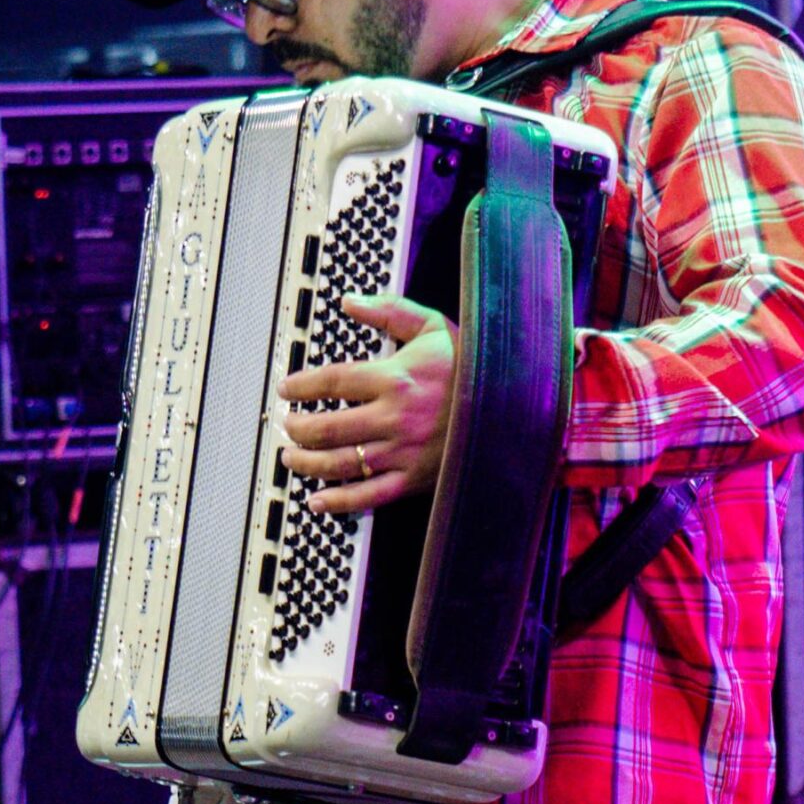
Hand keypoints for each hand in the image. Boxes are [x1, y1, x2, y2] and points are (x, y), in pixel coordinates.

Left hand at [278, 295, 458, 513]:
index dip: (301, 386)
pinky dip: (339, 501)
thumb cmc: (474, 367)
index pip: (332, 382)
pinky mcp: (414, 479)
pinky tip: (318, 500)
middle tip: (287, 424)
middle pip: (327, 428)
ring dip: (307, 462)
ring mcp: (403, 452)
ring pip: (340, 464)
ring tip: (292, 456)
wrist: (516, 408)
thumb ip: (390, 312)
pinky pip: (369, 495)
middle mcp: (394, 418)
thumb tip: (350, 301)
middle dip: (297, 428)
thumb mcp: (434, 328)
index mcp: (396, 379)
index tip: (287, 388)